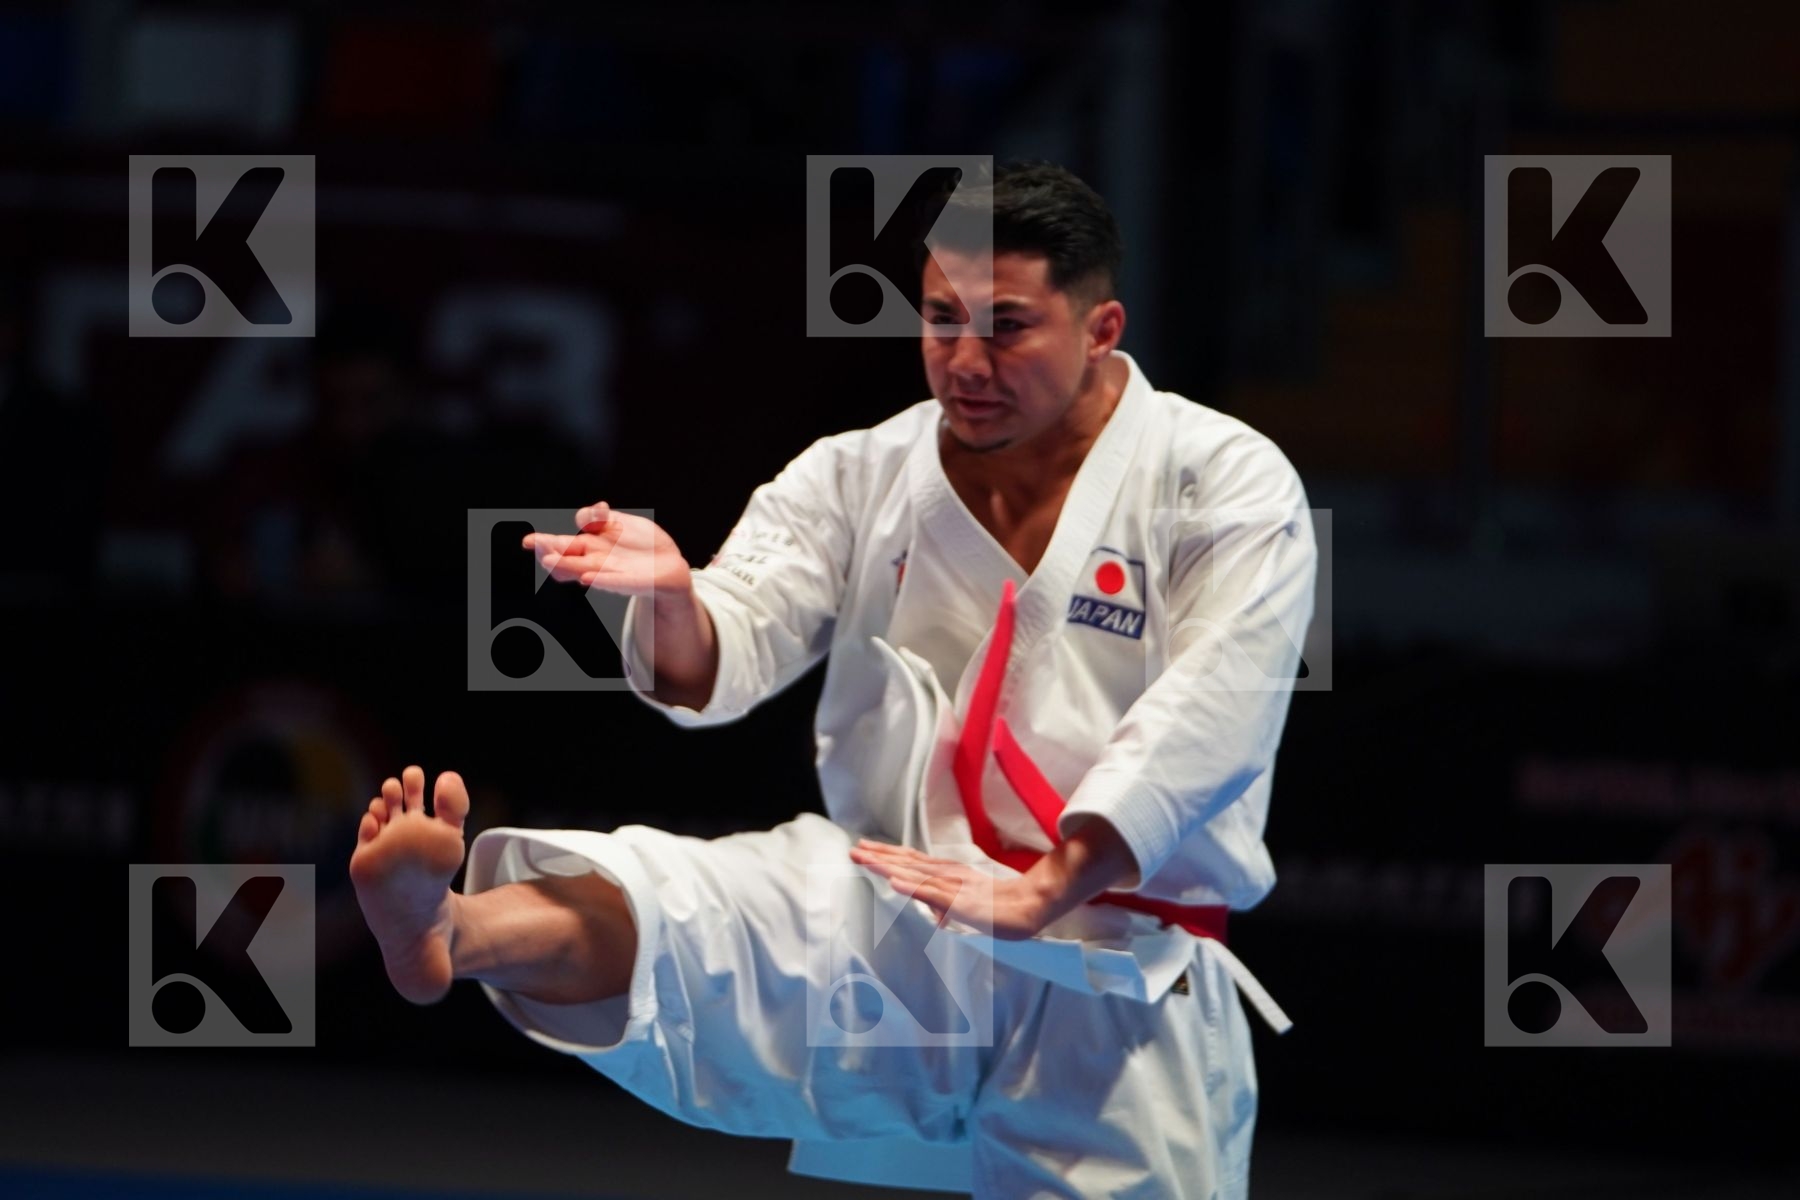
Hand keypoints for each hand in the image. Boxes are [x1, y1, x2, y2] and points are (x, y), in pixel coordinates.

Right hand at [521, 501, 691, 596]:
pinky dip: (601, 579)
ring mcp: (610, 572)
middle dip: (548, 553)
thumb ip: (602, 517)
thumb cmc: (641, 544)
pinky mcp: (629, 582)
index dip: (544, 542)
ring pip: (582, 570)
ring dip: (565, 566)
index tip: (530, 541)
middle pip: (566, 558)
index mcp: (589, 544)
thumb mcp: (621, 522)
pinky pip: (613, 581)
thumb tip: (597, 508)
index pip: (561, 544)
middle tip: (533, 548)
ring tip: (549, 562)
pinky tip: (588, 576)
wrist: (668, 565)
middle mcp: (594, 560)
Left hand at [848, 840, 1050, 940]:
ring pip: (915, 874)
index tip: (864, 848)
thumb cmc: (1000, 907)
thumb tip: (933, 916)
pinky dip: (912, 887)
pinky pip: (932, 893)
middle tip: (854, 850)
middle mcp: (947, 874)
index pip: (911, 861)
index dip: (887, 854)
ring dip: (888, 866)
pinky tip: (894, 882)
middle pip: (908, 863)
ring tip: (865, 860)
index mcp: (947, 873)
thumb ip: (948, 908)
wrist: (1029, 907)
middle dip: (879, 857)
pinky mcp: (960, 901)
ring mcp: (953, 886)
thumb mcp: (966, 907)